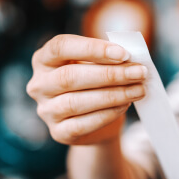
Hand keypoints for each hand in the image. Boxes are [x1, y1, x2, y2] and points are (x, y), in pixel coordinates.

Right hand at [27, 35, 147, 144]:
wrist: (100, 120)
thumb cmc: (98, 83)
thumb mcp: (101, 65)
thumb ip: (110, 58)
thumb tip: (131, 59)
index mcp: (44, 59)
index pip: (61, 46)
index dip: (93, 49)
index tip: (124, 54)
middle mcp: (39, 84)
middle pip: (69, 76)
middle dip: (110, 74)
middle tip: (139, 73)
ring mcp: (46, 110)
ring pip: (75, 102)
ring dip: (113, 95)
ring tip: (138, 89)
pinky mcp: (58, 132)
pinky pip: (81, 124)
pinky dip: (107, 114)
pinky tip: (125, 105)